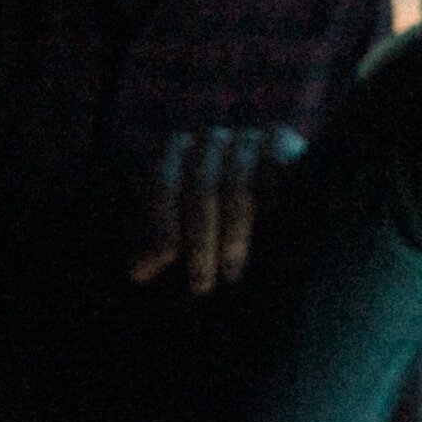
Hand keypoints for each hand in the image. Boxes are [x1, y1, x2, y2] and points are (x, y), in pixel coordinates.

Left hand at [129, 124, 305, 293]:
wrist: (283, 190)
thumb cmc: (219, 214)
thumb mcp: (186, 226)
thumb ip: (164, 242)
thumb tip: (138, 274)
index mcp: (176, 151)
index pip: (164, 184)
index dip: (161, 224)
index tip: (163, 262)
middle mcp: (209, 139)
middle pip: (201, 188)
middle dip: (199, 240)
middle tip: (200, 284)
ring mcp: (247, 137)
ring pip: (238, 186)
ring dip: (233, 235)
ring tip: (231, 273)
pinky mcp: (281, 139)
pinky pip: (273, 174)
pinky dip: (270, 205)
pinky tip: (270, 236)